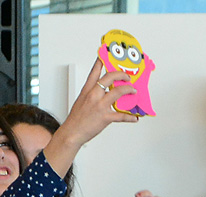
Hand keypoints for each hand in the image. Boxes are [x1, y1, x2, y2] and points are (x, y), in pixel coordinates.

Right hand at [44, 59, 137, 176]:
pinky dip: (130, 117)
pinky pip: (121, 115)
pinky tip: (134, 118)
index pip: (95, 72)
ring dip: (129, 90)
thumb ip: (91, 95)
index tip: (105, 53)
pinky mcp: (105, 117)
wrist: (71, 134)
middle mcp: (94, 95)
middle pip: (110, 77)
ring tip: (133, 91)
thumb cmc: (75, 120)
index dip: (101, 61)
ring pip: (119, 92)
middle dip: (121, 74)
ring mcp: (99, 105)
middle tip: (127, 76)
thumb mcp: (80, 102)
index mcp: (87, 91)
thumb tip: (102, 92)